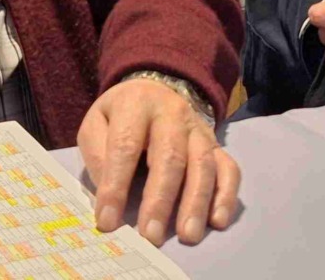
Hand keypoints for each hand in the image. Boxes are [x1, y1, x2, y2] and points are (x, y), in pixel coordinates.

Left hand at [78, 78, 238, 245]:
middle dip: (160, 200)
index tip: (107, 221)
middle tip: (151, 235)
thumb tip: (108, 194)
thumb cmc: (121, 115)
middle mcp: (172, 113)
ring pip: (203, 164)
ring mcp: (199, 129)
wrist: (156, 89)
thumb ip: (97, 154)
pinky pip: (228, 169)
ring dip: (196, 203)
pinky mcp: (217, 145)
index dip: (115, 185)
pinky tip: (217, 221)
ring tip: (187, 235)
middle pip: (170, 157)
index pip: (125, 146)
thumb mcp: (96, 123)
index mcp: (136, 105)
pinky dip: (226, 196)